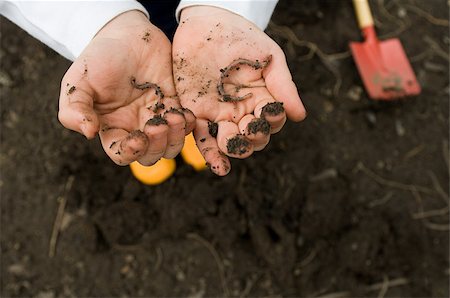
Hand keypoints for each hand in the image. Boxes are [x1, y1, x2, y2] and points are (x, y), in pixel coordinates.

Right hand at [58, 11, 194, 165]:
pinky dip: (189, 125)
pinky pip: (186, 125)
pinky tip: (186, 113)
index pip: (121, 154)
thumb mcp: (78, 80)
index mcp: (112, 128)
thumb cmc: (99, 57)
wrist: (126, 33)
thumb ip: (74, 108)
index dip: (130, 152)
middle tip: (158, 124)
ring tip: (175, 117)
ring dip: (175, 138)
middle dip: (157, 146)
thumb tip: (88, 132)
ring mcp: (157, 116)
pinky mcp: (175, 104)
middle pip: (150, 156)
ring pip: (171, 145)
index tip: (137, 138)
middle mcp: (136, 127)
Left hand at [172, 6, 305, 175]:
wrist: (206, 22)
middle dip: (253, 139)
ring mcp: (220, 114)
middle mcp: (243, 111)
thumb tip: (300, 116)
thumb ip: (283, 85)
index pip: (271, 122)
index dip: (272, 122)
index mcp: (262, 98)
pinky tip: (218, 167)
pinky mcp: (197, 114)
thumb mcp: (268, 57)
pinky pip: (205, 139)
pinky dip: (212, 155)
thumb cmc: (241, 36)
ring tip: (232, 143)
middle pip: (253, 138)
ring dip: (235, 149)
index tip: (268, 112)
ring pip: (231, 142)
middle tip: (249, 129)